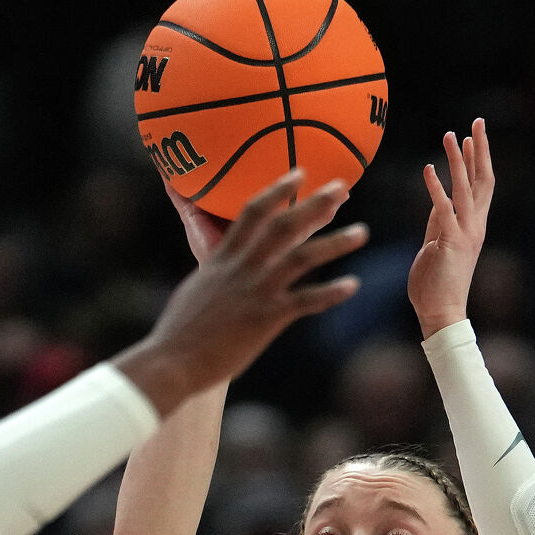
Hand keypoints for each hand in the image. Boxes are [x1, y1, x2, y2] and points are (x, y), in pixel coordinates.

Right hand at [116, 170, 365, 411]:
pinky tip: (353, 285)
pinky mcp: (266, 319)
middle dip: (314, 204)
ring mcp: (255, 292)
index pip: (252, 212)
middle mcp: (241, 268)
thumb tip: (221, 268)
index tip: (300, 174)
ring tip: (362, 232)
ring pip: (302, 258)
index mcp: (222, 259)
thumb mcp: (196, 291)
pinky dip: (331, 292)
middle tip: (342, 188)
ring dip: (335, 243)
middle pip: (283, 225)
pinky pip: (306, 301)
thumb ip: (215, 275)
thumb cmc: (179, 334)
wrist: (172, 361)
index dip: (277, 190)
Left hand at [408, 118, 494, 337]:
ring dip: (458, 160)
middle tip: (477, 121)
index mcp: (474, 224)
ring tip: (451, 135)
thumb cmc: (436, 282)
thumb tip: (438, 200)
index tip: (474, 135)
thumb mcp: (437, 243)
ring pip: (465, 188)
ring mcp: (465, 232)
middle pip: (483, 179)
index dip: (479, 158)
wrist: (441, 311)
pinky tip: (428, 168)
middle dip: (480, 149)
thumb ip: (439, 221)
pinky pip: (443, 209)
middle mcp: (475, 225)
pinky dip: (436, 188)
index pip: (481, 185)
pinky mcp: (450, 241)